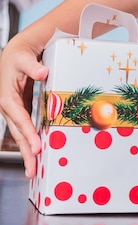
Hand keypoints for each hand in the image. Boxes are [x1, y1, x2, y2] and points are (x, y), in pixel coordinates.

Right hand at [0, 36, 47, 177]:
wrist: (15, 54)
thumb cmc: (19, 56)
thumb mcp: (25, 58)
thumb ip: (33, 66)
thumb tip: (42, 72)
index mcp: (7, 97)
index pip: (19, 118)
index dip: (28, 133)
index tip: (36, 148)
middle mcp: (8, 107)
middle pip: (18, 133)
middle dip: (25, 152)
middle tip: (33, 171)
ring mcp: (13, 111)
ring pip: (21, 134)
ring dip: (27, 152)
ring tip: (34, 170)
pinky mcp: (21, 110)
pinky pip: (25, 129)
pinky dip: (30, 141)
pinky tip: (37, 152)